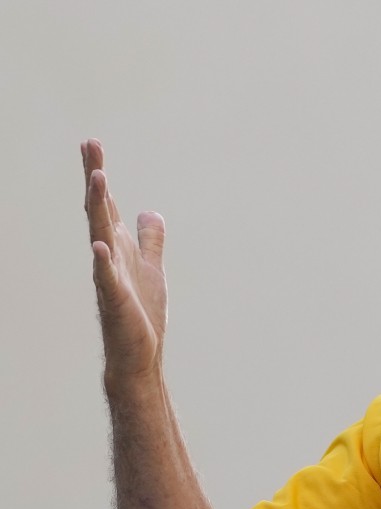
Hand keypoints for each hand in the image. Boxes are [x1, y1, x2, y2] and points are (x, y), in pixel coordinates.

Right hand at [82, 139, 167, 380]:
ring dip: (98, 207)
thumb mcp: (151, 267)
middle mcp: (110, 257)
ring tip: (98, 178)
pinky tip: (100, 245)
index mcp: (119, 247)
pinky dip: (103, 262)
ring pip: (100, 235)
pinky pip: (107, 279)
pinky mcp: (116, 302)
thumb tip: (150, 212)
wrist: (138, 354)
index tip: (91, 143)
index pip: (106, 204)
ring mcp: (110, 277)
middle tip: (90, 145)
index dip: (99, 174)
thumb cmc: (141, 313)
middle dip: (95, 178)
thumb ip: (150, 240)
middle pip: (99, 210)